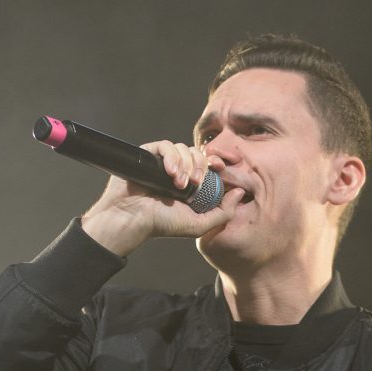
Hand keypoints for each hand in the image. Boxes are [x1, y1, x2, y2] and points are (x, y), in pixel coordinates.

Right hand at [80, 140, 244, 255]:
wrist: (132, 220)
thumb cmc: (162, 225)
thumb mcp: (199, 225)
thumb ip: (223, 213)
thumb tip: (239, 192)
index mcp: (191, 185)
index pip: (208, 165)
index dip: (216, 162)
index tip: (220, 167)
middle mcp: (178, 171)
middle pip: (198, 154)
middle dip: (200, 167)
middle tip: (196, 184)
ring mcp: (162, 163)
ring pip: (183, 149)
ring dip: (185, 165)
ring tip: (179, 184)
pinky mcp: (148, 155)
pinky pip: (165, 145)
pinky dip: (172, 157)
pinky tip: (170, 173)